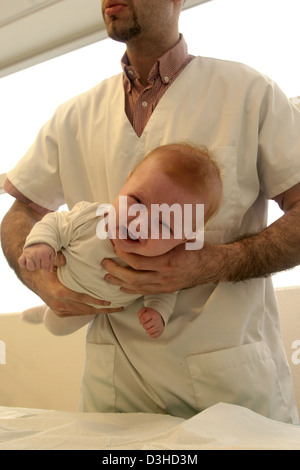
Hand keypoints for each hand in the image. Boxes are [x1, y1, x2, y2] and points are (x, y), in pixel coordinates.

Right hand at [18, 243, 55, 272]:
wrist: (40, 239)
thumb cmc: (47, 248)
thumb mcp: (52, 254)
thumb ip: (50, 263)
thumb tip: (48, 271)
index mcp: (44, 254)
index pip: (44, 267)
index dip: (46, 267)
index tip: (46, 262)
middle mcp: (35, 254)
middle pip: (38, 267)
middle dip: (41, 264)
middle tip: (41, 257)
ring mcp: (29, 254)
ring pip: (30, 267)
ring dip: (33, 265)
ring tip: (35, 260)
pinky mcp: (24, 254)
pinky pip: (21, 262)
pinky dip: (23, 264)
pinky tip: (28, 261)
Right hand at [19, 250, 122, 317]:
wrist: (32, 278)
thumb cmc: (45, 268)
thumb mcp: (51, 261)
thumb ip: (58, 259)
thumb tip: (66, 258)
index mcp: (59, 292)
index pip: (82, 298)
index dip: (96, 301)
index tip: (109, 302)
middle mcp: (60, 304)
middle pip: (86, 309)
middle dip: (104, 309)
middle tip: (119, 308)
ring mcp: (60, 310)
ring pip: (84, 313)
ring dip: (99, 311)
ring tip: (114, 309)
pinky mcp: (61, 313)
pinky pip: (78, 313)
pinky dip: (90, 311)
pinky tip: (100, 308)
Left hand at [102, 243, 222, 294]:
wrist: (210, 266)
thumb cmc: (195, 248)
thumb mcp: (179, 238)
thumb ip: (161, 235)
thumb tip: (140, 225)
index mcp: (167, 260)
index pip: (137, 260)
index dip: (122, 254)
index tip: (114, 245)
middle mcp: (164, 275)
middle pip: (133, 276)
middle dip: (115, 270)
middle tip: (104, 262)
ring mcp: (164, 285)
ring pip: (136, 286)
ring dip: (119, 281)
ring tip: (106, 275)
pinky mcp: (165, 290)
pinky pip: (144, 292)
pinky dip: (130, 290)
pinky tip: (121, 287)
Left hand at [138, 307, 164, 337]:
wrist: (161, 316)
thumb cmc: (152, 314)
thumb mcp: (146, 310)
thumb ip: (140, 312)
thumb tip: (139, 317)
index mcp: (153, 314)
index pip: (144, 319)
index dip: (141, 320)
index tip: (142, 320)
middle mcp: (156, 320)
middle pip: (145, 326)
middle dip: (144, 325)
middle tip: (147, 323)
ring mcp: (159, 326)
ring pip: (148, 332)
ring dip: (147, 329)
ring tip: (149, 326)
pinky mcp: (160, 331)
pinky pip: (153, 336)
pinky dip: (151, 334)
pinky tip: (152, 329)